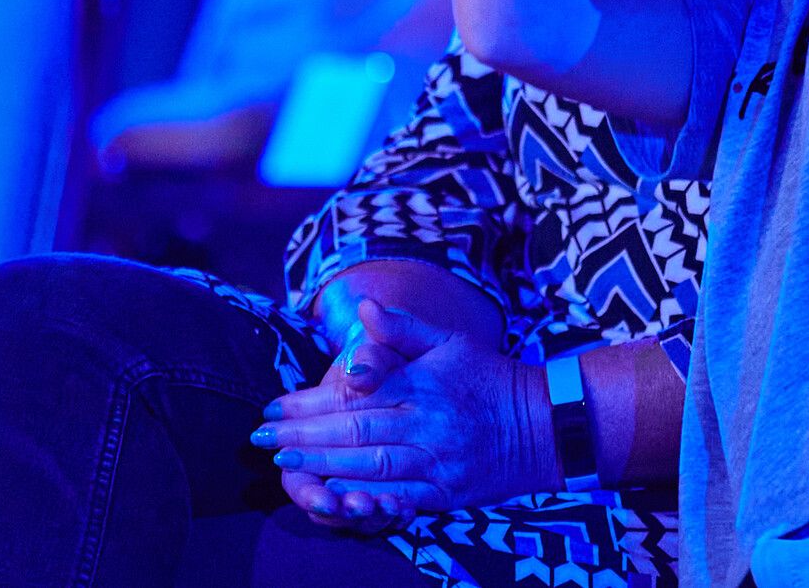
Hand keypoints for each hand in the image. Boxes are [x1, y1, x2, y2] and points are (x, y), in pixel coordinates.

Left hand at [253, 300, 553, 517]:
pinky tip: (333, 499)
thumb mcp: (449, 340)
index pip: (356, 395)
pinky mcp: (447, 493)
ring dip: (323, 467)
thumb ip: (402, 327)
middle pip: (356, 433)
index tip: (273, 408)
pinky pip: (400, 500)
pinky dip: (364, 501)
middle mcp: (429, 424)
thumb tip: (360, 306)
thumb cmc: (489, 376)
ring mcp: (438, 462)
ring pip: (371, 467)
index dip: (311, 404)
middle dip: (304, 438)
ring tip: (285, 465)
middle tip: (262, 442)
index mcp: (424, 384)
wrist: (545, 422)